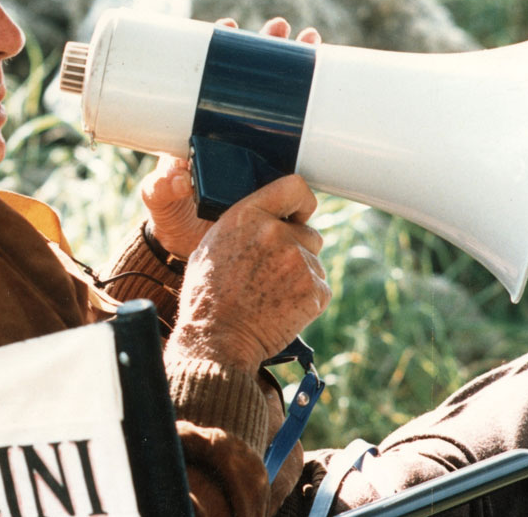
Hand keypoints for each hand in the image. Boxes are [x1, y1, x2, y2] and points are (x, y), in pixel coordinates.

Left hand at [140, 17, 321, 258]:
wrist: (191, 249)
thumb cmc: (170, 217)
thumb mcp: (159, 200)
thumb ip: (161, 189)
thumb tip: (173, 178)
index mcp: (196, 125)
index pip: (209, 78)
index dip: (220, 50)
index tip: (229, 26)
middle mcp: (228, 129)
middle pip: (250, 80)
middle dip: (267, 49)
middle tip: (280, 28)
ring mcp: (254, 145)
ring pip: (279, 100)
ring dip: (297, 69)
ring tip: (312, 40)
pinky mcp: (275, 167)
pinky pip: (297, 134)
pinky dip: (313, 111)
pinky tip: (332, 90)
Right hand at [164, 175, 330, 371]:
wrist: (217, 340)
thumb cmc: (207, 297)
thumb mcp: (211, 245)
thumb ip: (244, 226)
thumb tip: (266, 222)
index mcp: (248, 215)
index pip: (294, 187)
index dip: (301, 202)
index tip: (299, 214)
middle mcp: (276, 232)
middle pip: (308, 232)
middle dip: (296, 249)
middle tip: (271, 272)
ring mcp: (298, 261)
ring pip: (314, 262)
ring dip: (300, 276)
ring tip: (270, 295)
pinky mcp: (314, 289)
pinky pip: (320, 287)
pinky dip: (306, 299)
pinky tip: (281, 309)